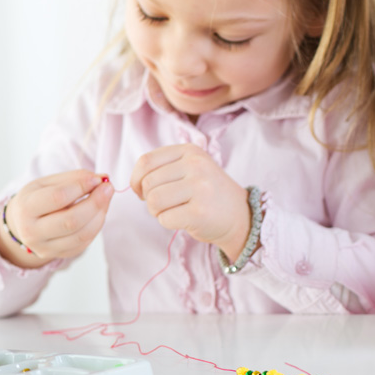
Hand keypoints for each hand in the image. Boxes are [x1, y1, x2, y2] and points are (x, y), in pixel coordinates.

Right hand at [0, 170, 113, 268]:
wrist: (22, 224)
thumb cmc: (38, 198)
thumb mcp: (47, 183)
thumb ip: (74, 178)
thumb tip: (102, 178)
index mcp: (26, 208)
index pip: (58, 197)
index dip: (82, 186)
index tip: (97, 178)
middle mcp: (32, 232)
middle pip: (71, 221)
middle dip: (95, 202)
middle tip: (108, 188)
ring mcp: (45, 248)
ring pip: (82, 234)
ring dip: (100, 214)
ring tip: (106, 198)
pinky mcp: (60, 255)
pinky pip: (85, 242)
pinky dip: (97, 225)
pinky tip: (99, 212)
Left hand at [130, 144, 249, 259]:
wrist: (240, 216)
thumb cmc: (208, 194)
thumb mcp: (192, 168)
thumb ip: (164, 167)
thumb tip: (134, 182)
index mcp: (191, 151)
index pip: (146, 161)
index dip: (136, 179)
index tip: (143, 191)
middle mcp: (196, 166)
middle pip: (148, 183)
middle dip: (149, 198)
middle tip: (165, 205)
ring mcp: (200, 188)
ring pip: (153, 201)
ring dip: (157, 212)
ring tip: (174, 211)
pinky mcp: (199, 212)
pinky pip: (164, 219)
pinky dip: (168, 223)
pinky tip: (184, 219)